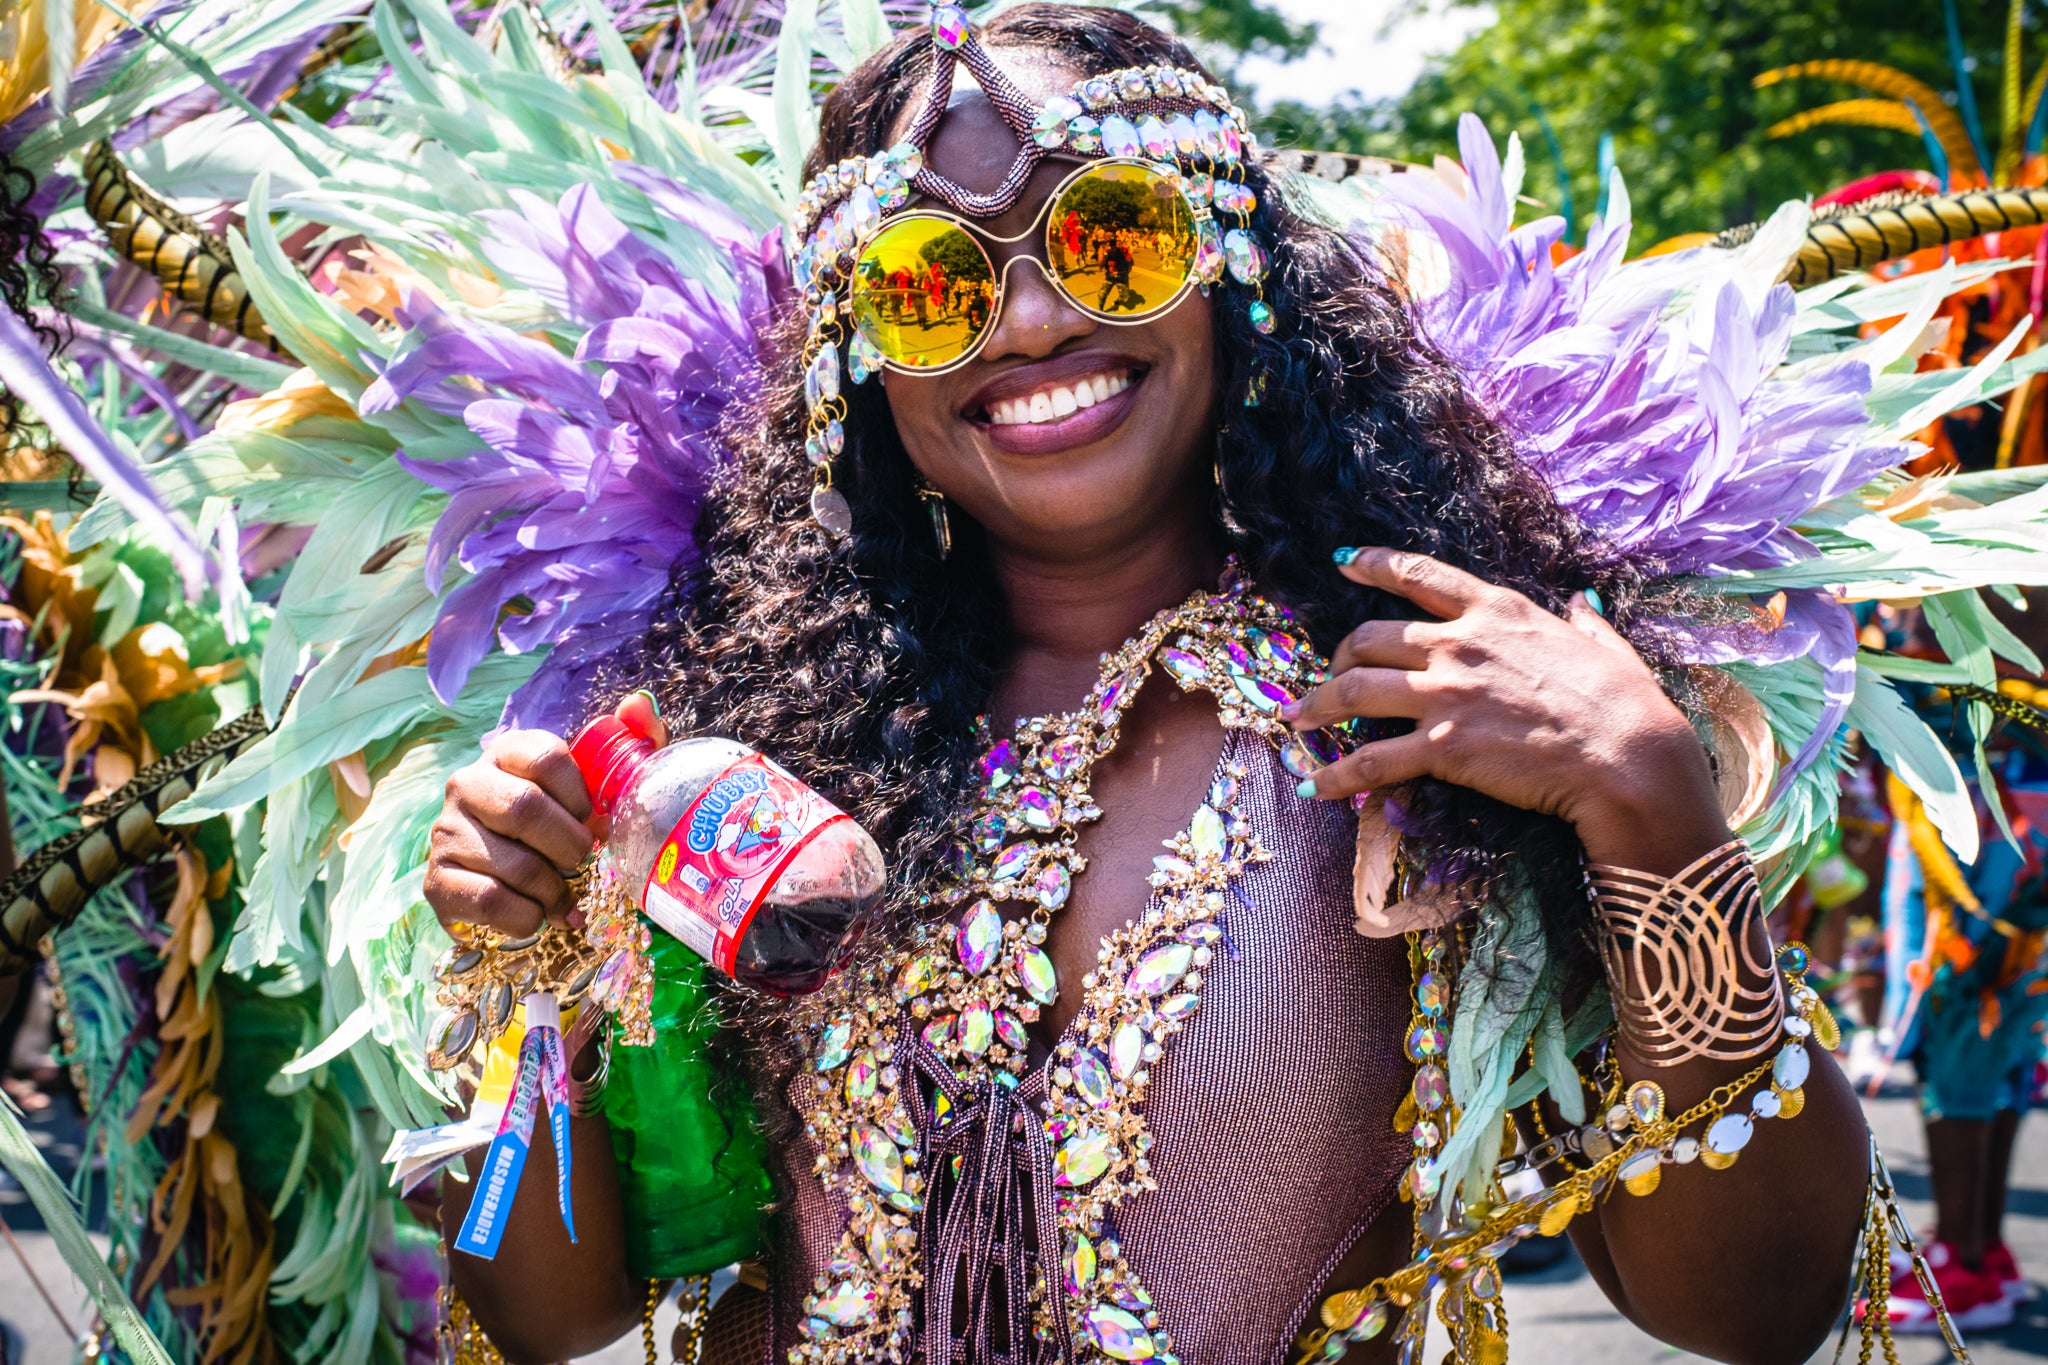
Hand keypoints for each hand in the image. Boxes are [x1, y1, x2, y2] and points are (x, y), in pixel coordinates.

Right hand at [423, 693, 665, 935]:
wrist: (497, 882)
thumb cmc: (556, 826)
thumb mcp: (595, 784)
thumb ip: (630, 740)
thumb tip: (641, 703)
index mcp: (506, 753)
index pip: (546, 757)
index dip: (579, 795)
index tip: (588, 817)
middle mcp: (467, 784)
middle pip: (525, 809)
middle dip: (568, 845)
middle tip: (580, 861)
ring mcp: (445, 832)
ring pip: (514, 864)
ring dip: (553, 889)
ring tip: (561, 894)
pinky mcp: (436, 881)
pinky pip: (491, 901)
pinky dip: (527, 916)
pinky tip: (535, 914)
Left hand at [1285, 548, 1729, 873]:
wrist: (1627, 755)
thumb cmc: (1626, 702)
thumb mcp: (1605, 645)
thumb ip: (1583, 621)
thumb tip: (1581, 602)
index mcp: (1496, 610)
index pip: (1420, 575)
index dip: (1374, 564)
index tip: (1344, 562)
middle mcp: (1460, 643)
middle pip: (1370, 637)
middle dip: (1339, 655)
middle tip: (1328, 675)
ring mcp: (1446, 694)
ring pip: (1354, 690)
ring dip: (1316, 706)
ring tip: (1295, 720)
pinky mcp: (1443, 747)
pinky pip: (1371, 760)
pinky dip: (1337, 775)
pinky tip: (1315, 785)